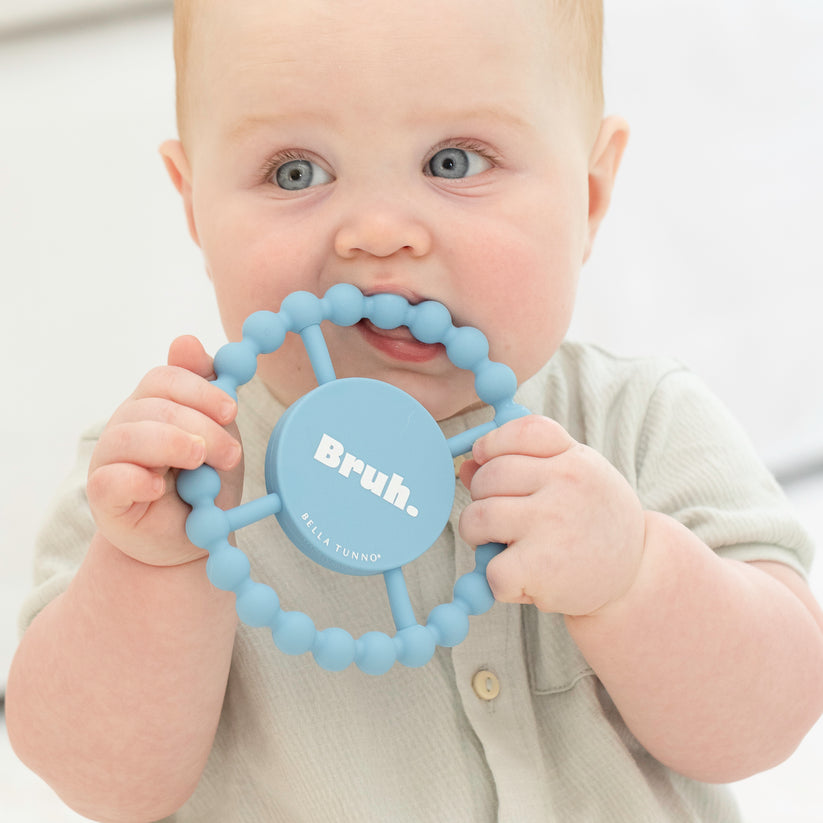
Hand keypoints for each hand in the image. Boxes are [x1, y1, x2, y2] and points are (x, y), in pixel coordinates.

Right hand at [87, 336, 243, 565]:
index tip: (231, 411)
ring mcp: (110, 458)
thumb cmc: (205, 482)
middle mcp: (128, 425)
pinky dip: (137, 480)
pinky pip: (111, 478)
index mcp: (155, 405)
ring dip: (174, 446)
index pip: (165, 378)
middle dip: (201, 427)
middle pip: (154, 405)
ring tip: (199, 465)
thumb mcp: (217, 433)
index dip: (200, 390)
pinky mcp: (103, 495)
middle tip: (230, 455)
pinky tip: (159, 489)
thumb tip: (186, 340)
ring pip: (130, 436)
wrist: (193, 539)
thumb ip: (206, 390)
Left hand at [458, 415, 645, 615]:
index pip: (522, 432)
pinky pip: (490, 568)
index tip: (485, 460)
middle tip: (499, 519)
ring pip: (478, 517)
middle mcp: (566, 483)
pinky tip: (523, 578)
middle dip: (482, 498)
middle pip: (490, 475)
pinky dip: (498, 580)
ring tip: (503, 545)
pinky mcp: (540, 566)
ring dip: (479, 536)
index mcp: (575, 459)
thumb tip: (465, 465)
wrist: (638, 576)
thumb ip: (524, 466)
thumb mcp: (573, 482)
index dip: (492, 444)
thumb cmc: (595, 524)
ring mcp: (552, 523)